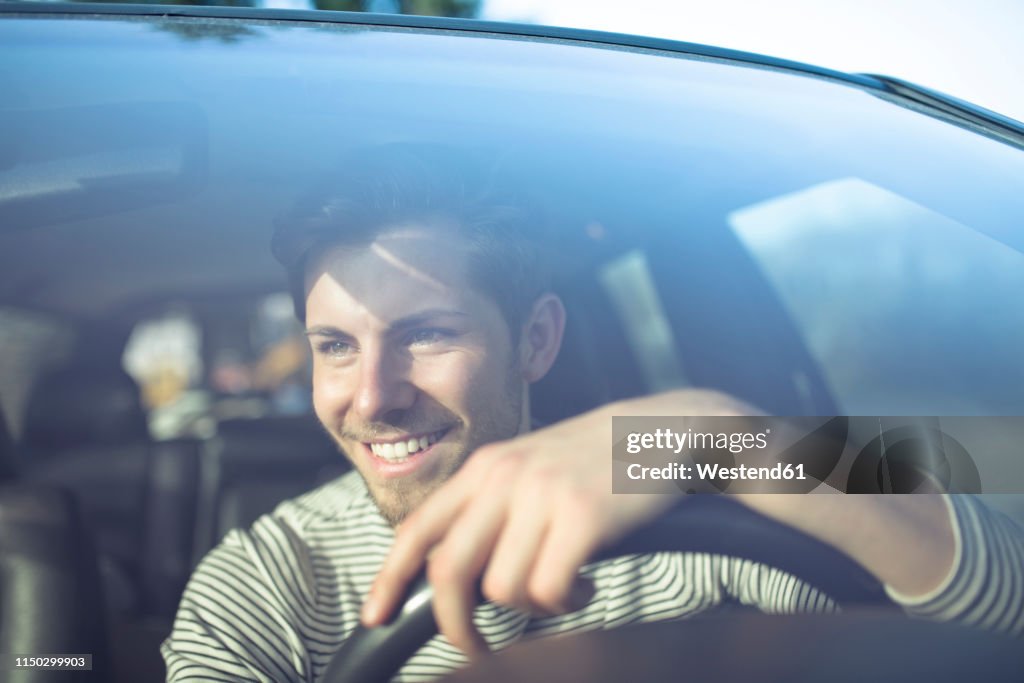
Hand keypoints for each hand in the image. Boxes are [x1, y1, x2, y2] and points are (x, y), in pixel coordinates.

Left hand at [360, 389, 754, 655]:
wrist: (663, 431)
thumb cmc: (595, 459)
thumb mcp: (530, 466)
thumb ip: (489, 506)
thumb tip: (450, 569)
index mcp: (485, 466)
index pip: (418, 527)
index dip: (389, 577)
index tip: (375, 616)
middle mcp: (505, 476)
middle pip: (449, 570)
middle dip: (455, 623)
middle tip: (475, 647)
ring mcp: (542, 495)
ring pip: (503, 589)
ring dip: (532, 608)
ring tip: (562, 588)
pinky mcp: (582, 516)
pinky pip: (548, 590)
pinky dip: (564, 603)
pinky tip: (584, 585)